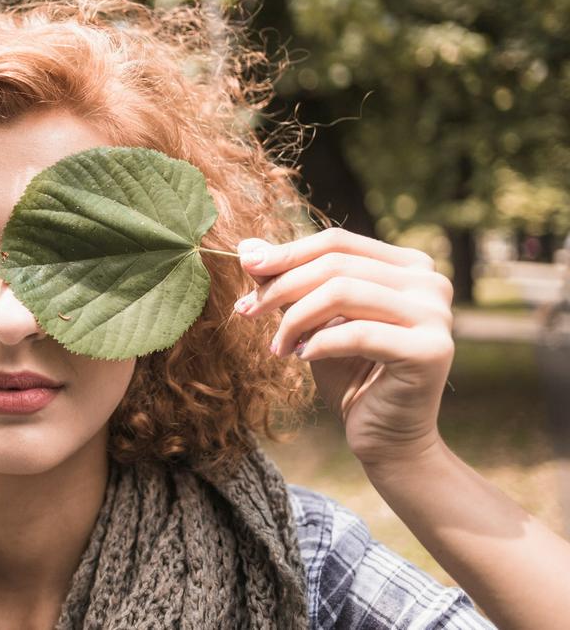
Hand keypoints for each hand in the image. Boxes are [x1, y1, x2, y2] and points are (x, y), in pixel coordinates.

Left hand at [233, 228, 455, 466]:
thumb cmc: (349, 373)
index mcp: (409, 265)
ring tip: (277, 345)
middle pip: (336, 265)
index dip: (287, 254)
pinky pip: (357, 334)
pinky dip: (320, 343)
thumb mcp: (314, 320)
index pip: (337, 243)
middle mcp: (430, 282)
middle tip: (246, 310)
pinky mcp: (431, 350)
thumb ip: (289, 282)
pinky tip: (302, 357)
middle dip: (281, 287)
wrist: (386, 438)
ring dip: (295, 318)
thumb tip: (247, 247)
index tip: (246, 268)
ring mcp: (436, 315)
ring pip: (343, 293)